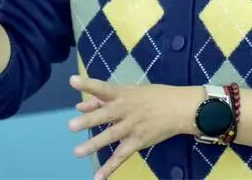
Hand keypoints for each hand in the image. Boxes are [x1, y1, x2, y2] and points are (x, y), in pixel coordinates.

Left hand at [67, 76, 201, 179]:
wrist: (179, 108)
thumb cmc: (153, 97)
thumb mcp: (130, 93)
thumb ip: (103, 101)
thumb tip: (80, 106)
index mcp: (122, 94)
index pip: (103, 88)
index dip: (88, 84)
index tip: (73, 80)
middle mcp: (125, 110)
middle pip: (106, 114)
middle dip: (89, 120)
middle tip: (72, 126)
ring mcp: (132, 126)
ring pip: (111, 136)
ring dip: (94, 144)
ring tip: (78, 151)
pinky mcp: (138, 141)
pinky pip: (121, 155)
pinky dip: (110, 167)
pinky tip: (98, 177)